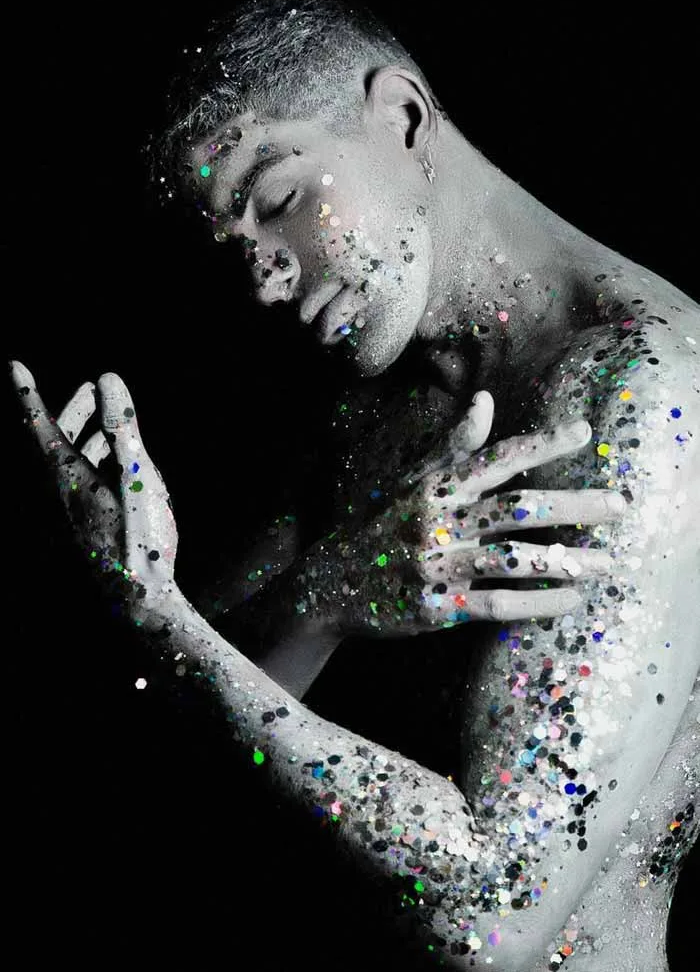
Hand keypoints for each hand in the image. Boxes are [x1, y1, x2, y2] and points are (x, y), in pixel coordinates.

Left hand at [11, 361, 178, 606]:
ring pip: (70, 466)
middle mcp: (59, 496)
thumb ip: (122, 426)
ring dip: (87, 440)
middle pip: (54, 444)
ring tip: (108, 428)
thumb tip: (107, 379)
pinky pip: (82, 487)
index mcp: (66, 479)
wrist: (138, 605)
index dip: (27, 394)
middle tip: (89, 390)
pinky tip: (120, 474)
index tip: (13, 367)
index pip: (38, 425)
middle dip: (71, 412)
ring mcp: (69, 517)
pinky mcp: (84, 533)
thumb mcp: (137, 476)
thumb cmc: (139, 541)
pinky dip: (96, 466)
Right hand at [300, 391, 624, 636]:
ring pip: (515, 560)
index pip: (496, 457)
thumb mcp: (411, 480)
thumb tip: (485, 398)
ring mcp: (439, 565)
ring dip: (567, 561)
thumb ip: (453, 444)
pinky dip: (537, 603)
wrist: (331, 583)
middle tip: (620, 505)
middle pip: (517, 508)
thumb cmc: (380, 525)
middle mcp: (440, 522)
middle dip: (573, 506)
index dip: (541, 444)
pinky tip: (572, 599)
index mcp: (436, 487)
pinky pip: (497, 604)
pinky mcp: (438, 607)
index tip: (584, 434)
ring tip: (608, 564)